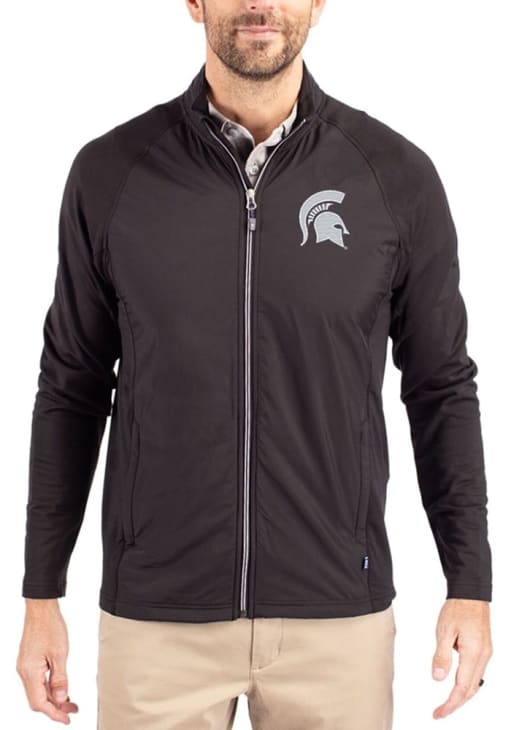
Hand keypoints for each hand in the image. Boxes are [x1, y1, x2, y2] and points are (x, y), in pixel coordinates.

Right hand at [16, 599, 78, 723]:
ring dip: (53, 698)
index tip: (67, 720)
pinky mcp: (28, 662)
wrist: (40, 609)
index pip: (39, 703)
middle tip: (73, 710)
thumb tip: (61, 698)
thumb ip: (60, 678)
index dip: (54, 714)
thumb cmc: (50, 626)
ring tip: (70, 701)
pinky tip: (61, 688)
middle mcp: (24, 672)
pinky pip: (37, 681)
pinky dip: (49, 688)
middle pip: (37, 700)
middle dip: (55, 707)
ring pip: (38, 691)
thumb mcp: (60, 654)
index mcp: (30, 672)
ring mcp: (25, 667)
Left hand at [431, 598, 492, 719]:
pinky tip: (457, 686)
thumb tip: (438, 678)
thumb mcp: (444, 630)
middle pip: (470, 690)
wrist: (471, 594)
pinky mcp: (484, 649)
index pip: (462, 687)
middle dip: (455, 704)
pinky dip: (467, 684)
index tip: (439, 713)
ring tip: (446, 704)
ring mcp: (486, 654)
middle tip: (439, 713)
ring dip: (462, 696)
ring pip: (475, 683)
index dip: (450, 704)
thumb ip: (441, 655)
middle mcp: (483, 657)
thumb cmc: (457, 609)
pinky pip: (477, 673)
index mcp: (473, 653)